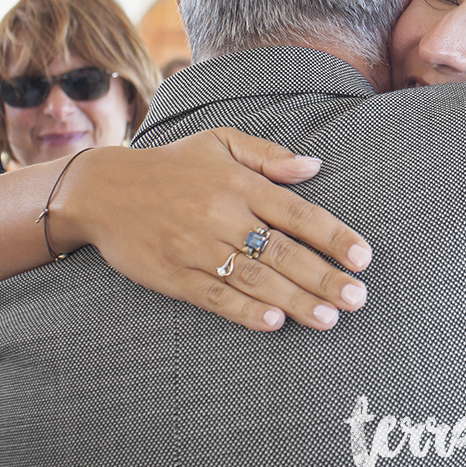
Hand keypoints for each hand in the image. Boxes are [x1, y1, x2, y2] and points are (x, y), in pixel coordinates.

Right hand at [50, 130, 372, 333]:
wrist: (102, 191)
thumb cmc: (172, 165)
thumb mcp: (219, 143)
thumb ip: (268, 155)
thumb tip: (314, 166)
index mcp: (239, 183)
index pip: (297, 212)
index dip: (332, 236)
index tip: (363, 258)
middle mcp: (222, 215)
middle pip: (282, 251)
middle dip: (323, 277)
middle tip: (357, 298)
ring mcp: (197, 248)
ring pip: (255, 278)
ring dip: (294, 301)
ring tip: (330, 318)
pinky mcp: (175, 276)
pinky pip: (215, 297)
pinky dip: (245, 311)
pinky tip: (273, 323)